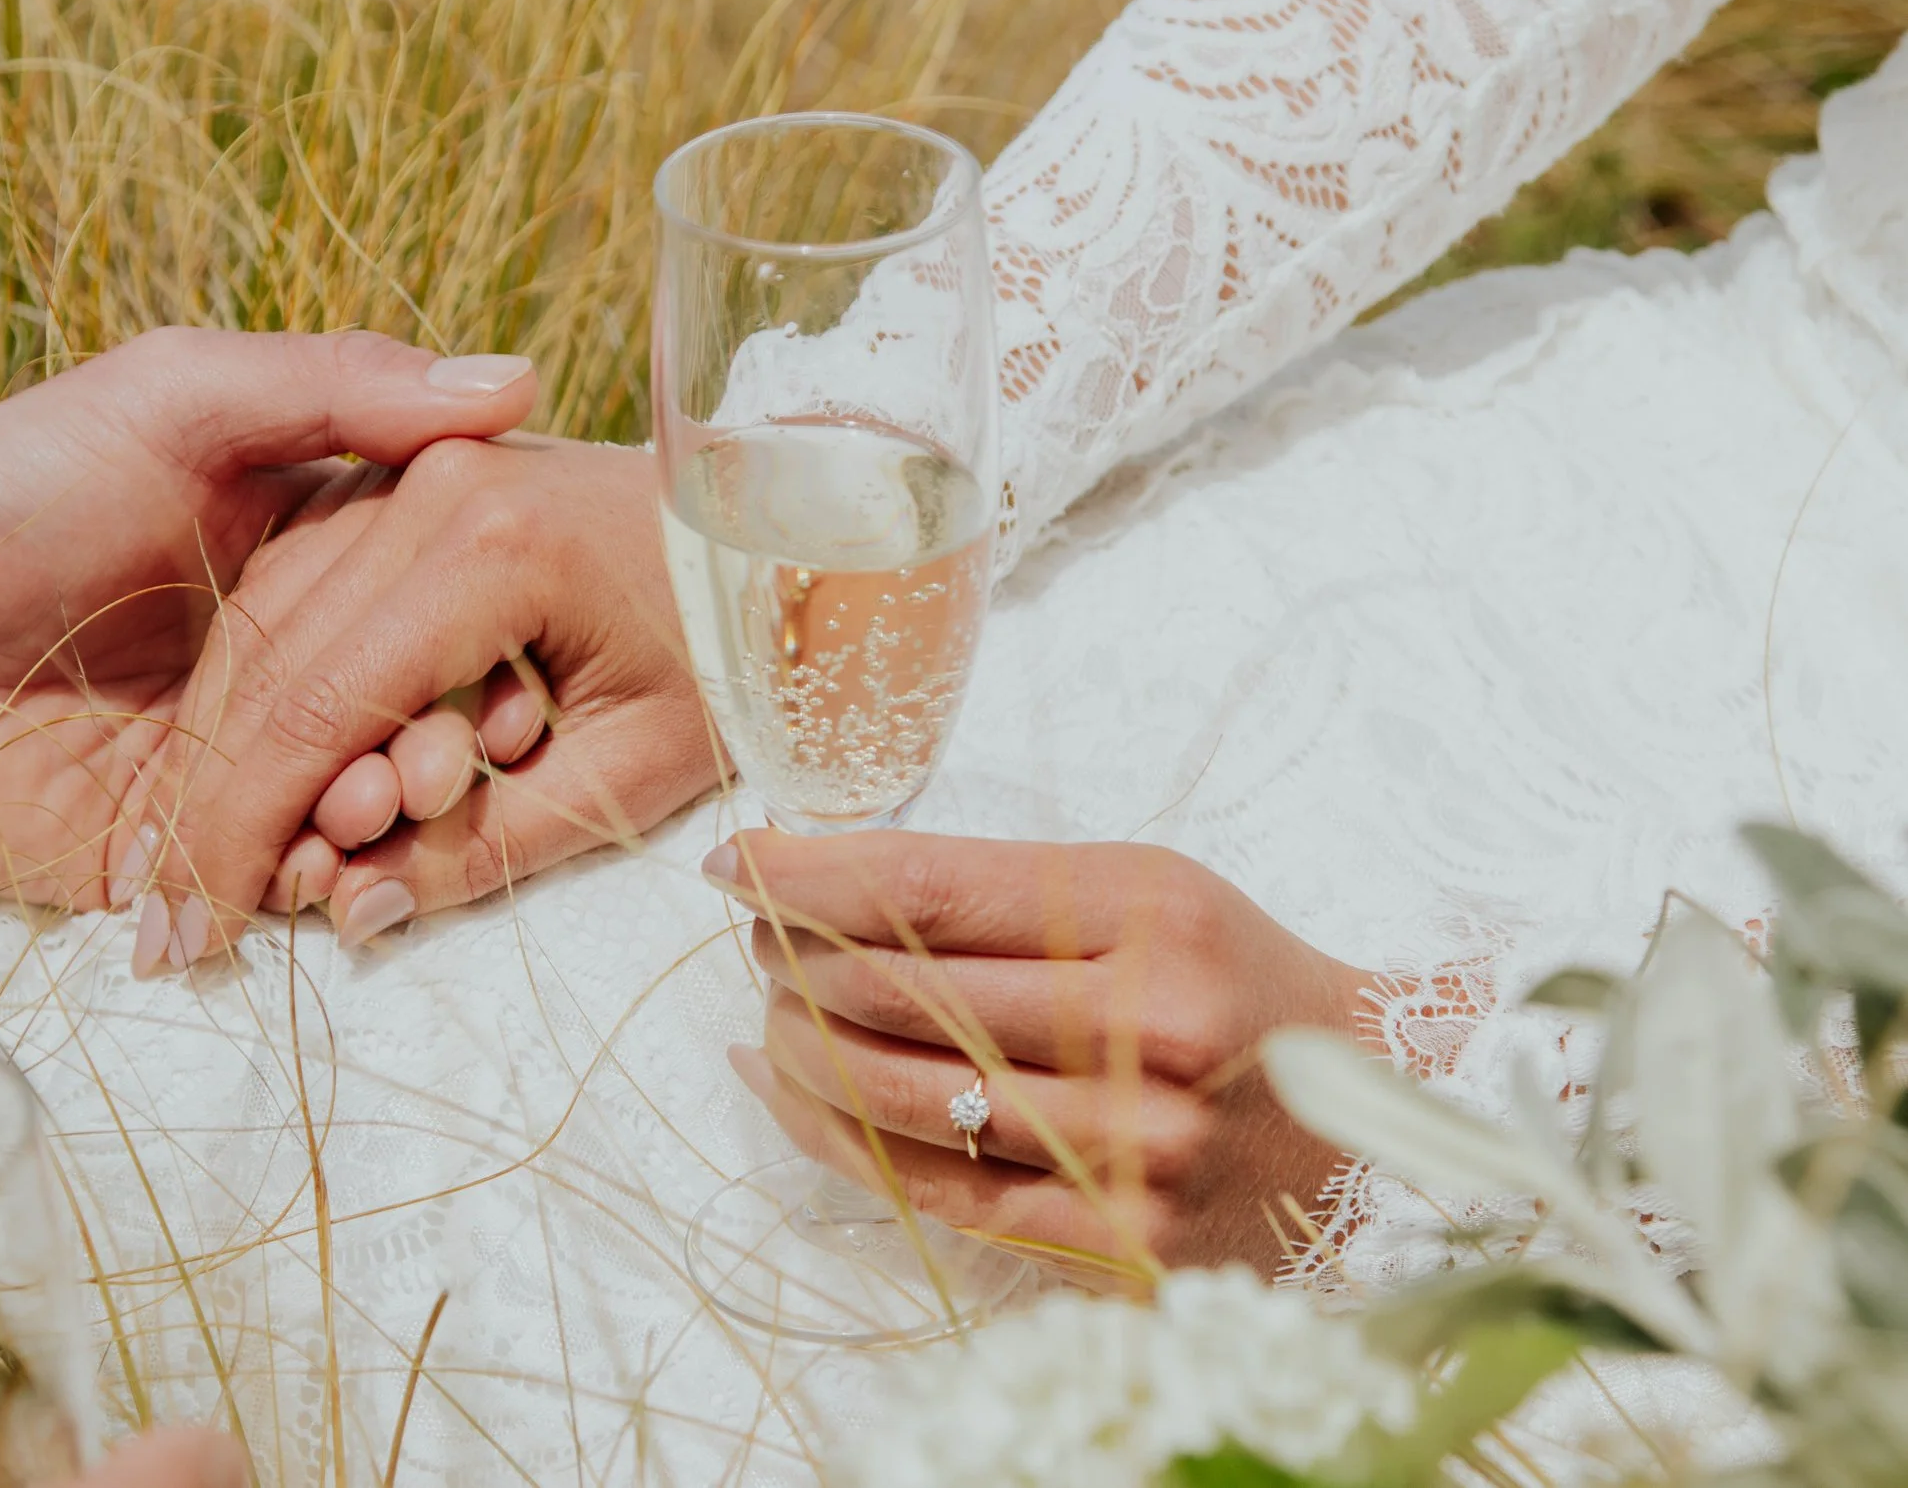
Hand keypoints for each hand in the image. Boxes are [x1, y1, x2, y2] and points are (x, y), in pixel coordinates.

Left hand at [0, 329, 536, 907]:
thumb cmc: (12, 488)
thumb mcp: (180, 399)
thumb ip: (339, 385)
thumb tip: (514, 378)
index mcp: (316, 559)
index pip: (443, 611)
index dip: (489, 651)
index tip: (520, 682)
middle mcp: (295, 670)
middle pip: (415, 726)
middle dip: (441, 755)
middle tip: (431, 769)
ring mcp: (240, 772)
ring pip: (359, 819)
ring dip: (383, 830)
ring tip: (370, 822)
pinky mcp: (184, 859)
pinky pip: (270, 891)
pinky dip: (304, 893)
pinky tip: (316, 883)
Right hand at [143, 433, 715, 969]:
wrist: (797, 532)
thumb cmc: (744, 654)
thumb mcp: (640, 769)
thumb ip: (493, 843)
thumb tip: (355, 907)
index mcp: (494, 546)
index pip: (319, 706)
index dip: (246, 830)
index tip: (195, 927)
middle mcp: (431, 486)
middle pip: (269, 661)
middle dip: (214, 804)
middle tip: (168, 921)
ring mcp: (413, 472)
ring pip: (266, 620)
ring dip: (231, 748)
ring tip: (204, 866)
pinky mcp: (409, 483)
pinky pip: (302, 588)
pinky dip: (270, 689)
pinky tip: (255, 781)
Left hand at [711, 830, 1376, 1273]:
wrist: (1371, 1124)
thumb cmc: (1232, 983)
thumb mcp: (1143, 891)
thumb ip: (1000, 888)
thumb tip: (822, 877)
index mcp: (1149, 915)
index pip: (928, 888)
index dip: (806, 877)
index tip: (733, 862)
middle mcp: (1145, 1032)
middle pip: (899, 995)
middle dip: (792, 962)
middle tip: (758, 943)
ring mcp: (1133, 1150)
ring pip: (901, 1101)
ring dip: (801, 1053)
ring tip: (773, 1018)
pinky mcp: (1117, 1241)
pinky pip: (935, 1194)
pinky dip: (840, 1142)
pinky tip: (796, 1101)